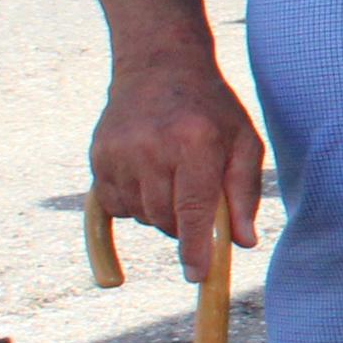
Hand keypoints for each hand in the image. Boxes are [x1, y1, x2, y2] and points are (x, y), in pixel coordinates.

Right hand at [88, 49, 263, 285]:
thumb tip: (242, 243)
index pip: (193, 209)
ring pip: (141, 215)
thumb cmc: (211, 109)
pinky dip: (135, 205)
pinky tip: (148, 180)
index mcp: (195, 143)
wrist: (160, 66)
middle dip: (184, 226)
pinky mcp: (98, 157)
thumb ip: (244, 192)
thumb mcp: (243, 141)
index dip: (195, 246)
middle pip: (166, 218)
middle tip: (196, 204)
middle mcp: (152, 148)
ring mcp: (118, 153)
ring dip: (160, 214)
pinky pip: (116, 206)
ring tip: (174, 179)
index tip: (197, 275)